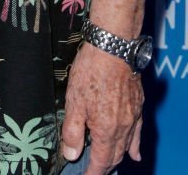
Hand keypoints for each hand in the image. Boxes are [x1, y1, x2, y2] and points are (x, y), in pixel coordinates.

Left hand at [61, 42, 142, 173]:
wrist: (112, 47)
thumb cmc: (91, 71)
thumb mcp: (74, 101)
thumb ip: (72, 131)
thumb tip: (71, 154)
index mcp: (106, 130)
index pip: (101, 161)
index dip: (93, 172)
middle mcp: (123, 128)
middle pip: (115, 156)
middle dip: (104, 166)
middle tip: (94, 171)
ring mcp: (133, 117)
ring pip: (127, 146)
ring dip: (118, 157)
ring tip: (111, 167)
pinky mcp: (138, 105)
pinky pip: (138, 132)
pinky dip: (135, 145)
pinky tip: (135, 152)